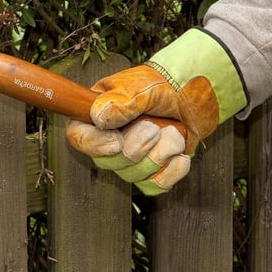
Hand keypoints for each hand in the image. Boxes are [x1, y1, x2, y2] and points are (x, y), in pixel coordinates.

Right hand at [66, 29, 247, 193]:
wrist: (193, 96)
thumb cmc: (161, 85)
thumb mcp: (139, 86)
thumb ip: (120, 101)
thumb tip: (98, 117)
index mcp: (96, 115)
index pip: (79, 137)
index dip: (94, 145)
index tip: (116, 142)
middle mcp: (108, 140)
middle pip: (108, 162)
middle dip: (136, 148)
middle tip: (154, 128)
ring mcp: (129, 158)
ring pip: (133, 176)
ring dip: (159, 155)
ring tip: (173, 132)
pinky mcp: (152, 171)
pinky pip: (154, 186)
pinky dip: (171, 172)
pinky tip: (181, 155)